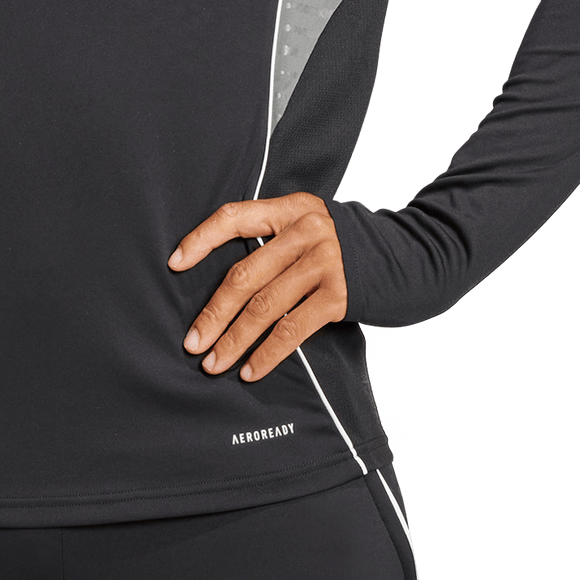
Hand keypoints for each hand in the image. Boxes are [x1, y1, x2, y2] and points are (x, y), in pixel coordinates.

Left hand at [168, 192, 347, 381]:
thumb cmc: (340, 249)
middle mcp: (306, 231)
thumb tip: (221, 285)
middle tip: (191, 343)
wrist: (405, 258)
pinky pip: (293, 329)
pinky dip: (267, 354)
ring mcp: (324, 262)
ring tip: (213, 363)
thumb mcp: (307, 228)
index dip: (201, 239)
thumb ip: (272, 241)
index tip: (174, 264)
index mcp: (290, 209)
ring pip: (264, 307)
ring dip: (234, 341)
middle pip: (245, 275)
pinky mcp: (340, 295)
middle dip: (214, 314)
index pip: (235, 217)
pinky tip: (249, 370)